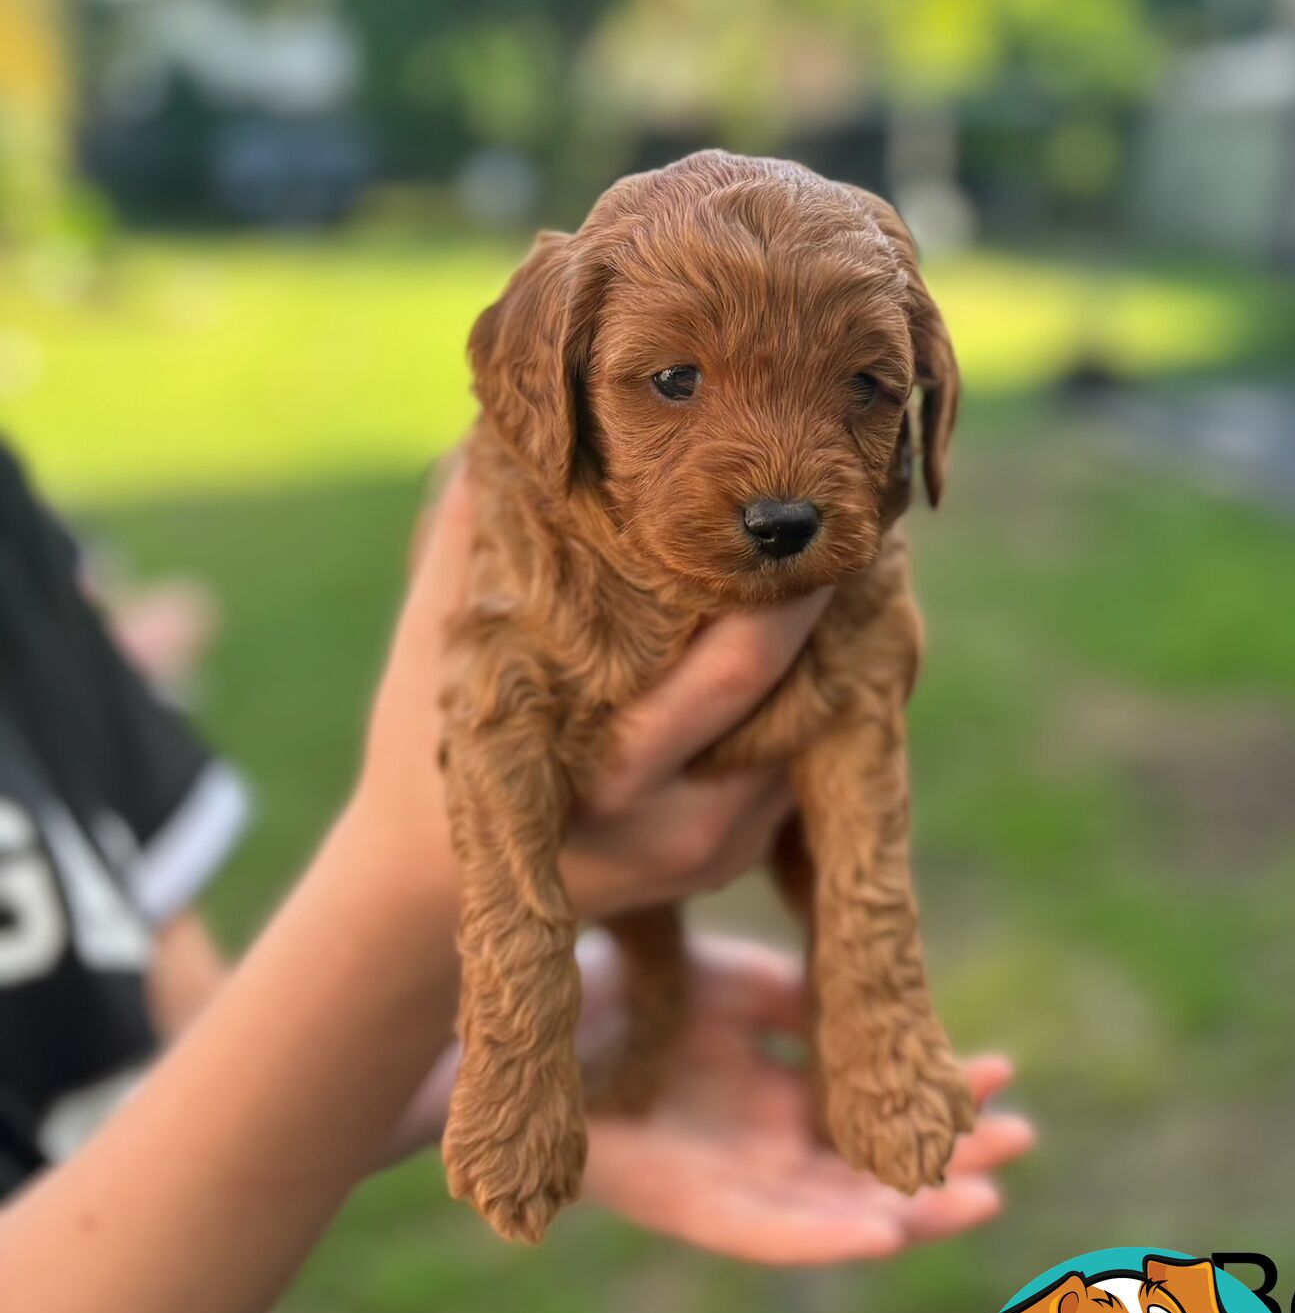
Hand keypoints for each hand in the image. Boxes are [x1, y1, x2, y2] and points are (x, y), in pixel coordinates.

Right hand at [356, 460, 829, 930]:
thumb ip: (474, 538)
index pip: (740, 667)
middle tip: (851, 515)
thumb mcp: (435, 641)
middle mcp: (684, 822)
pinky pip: (802, 758)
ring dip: (833, 644)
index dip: (791, 584)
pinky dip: (811, 690)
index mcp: (612, 768)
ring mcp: (720, 848)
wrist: (425, 889)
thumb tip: (506, 423)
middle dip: (833, 601)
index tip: (807, 506)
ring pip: (819, 729)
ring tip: (839, 554)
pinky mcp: (738, 853)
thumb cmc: (426, 745)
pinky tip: (812, 623)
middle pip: (807, 694)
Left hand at [580, 936, 1034, 1261]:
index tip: (1002, 1069)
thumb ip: (799, 1001)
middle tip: (1022, 1139)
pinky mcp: (680, 1205)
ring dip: (912, 1210)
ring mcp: (723, 1174)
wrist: (514, 1007)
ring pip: (835, 1208)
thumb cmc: (611, 983)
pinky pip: (761, 1235)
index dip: (937, 1089)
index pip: (871, 1100)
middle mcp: (754, 1134)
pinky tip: (883, 1232)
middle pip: (869, 1162)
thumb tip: (874, 1013)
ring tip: (986, 1199)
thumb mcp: (730, 979)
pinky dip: (823, 1240)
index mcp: (768, 1080)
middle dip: (950, 1155)